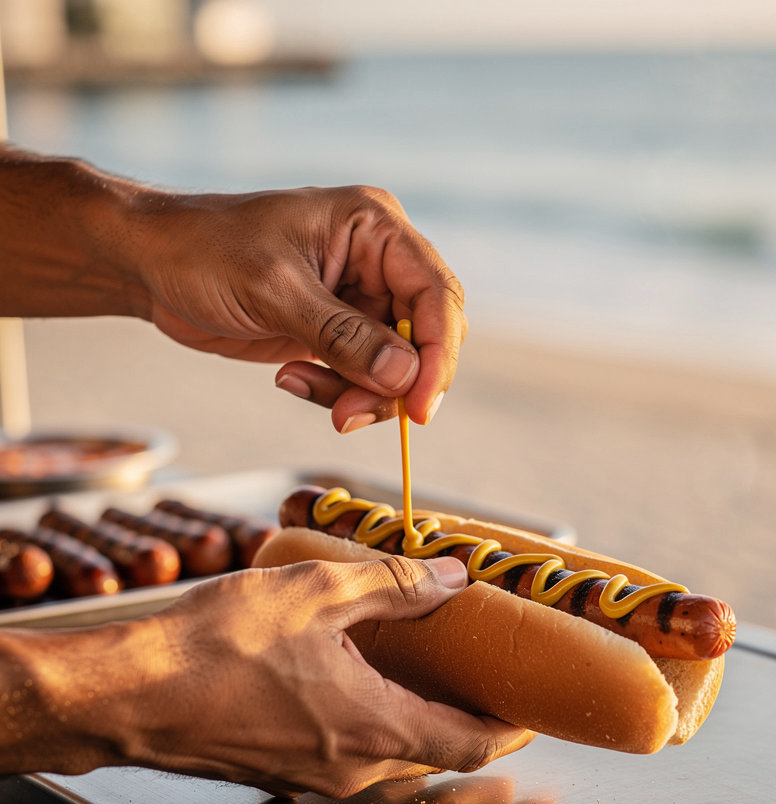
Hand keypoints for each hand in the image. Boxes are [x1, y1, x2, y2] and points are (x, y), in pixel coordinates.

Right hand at [87, 556, 531, 797]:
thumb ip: (394, 584)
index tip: (532, 714)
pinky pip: (344, 752)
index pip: (471, 746)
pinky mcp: (277, 772)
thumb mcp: (316, 592)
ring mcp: (311, 778)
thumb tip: (453, 576)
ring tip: (426, 671)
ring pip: (387, 753)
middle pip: (433, 752)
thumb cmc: (214, 645)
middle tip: (482, 680)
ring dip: (417, 718)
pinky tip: (354, 678)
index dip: (509, 731)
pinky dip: (370, 721)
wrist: (122, 696)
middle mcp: (350, 766)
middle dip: (465, 720)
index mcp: (374, 726)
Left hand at [140, 185, 466, 428]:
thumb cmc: (203, 250)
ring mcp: (359, 299)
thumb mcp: (273, 289)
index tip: (417, 408)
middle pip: (424, 337)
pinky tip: (289, 377)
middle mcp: (378, 262)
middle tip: (349, 414)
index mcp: (375, 228)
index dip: (436, 355)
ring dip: (359, 394)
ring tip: (301, 386)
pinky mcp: (337, 332)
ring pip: (395, 367)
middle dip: (394, 383)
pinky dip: (335, 392)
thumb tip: (404, 377)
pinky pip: (361, 377)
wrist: (150, 263)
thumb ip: (343, 335)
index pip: (436, 295)